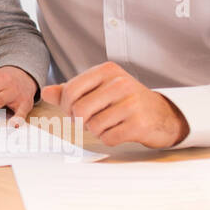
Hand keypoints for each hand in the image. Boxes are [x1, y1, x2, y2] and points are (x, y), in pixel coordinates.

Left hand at [40, 61, 188, 147]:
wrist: (164, 115)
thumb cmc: (125, 101)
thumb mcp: (99, 89)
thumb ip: (70, 91)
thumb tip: (45, 92)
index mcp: (107, 71)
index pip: (70, 90)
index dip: (66, 106)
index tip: (75, 110)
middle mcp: (120, 83)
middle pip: (79, 110)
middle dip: (81, 121)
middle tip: (93, 120)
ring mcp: (132, 103)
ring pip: (93, 126)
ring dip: (97, 130)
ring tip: (110, 123)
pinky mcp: (139, 123)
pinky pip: (108, 138)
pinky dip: (110, 139)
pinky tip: (120, 131)